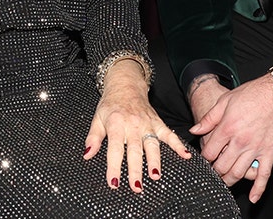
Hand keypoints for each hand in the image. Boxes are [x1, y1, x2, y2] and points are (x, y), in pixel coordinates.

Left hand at [84, 60, 190, 192]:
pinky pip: (169, 134)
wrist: (126, 85)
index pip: (114, 149)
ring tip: (155, 176)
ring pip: (152, 145)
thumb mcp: (97, 118)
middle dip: (135, 169)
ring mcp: (147, 124)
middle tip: (136, 186)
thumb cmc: (110, 105)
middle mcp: (132, 125)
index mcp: (116, 125)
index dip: (113, 167)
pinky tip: (186, 155)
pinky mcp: (158, 123)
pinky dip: (178, 144)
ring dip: (154, 161)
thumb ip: (93, 138)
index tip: (114, 183)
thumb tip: (87, 155)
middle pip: (134, 150)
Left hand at [189, 73, 272, 202]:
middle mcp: (240, 141)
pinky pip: (264, 174)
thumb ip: (208, 118)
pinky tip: (253, 197)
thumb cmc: (252, 94)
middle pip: (222, 166)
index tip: (204, 160)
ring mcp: (256, 148)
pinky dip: (258, 188)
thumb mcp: (224, 101)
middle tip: (213, 173)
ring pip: (239, 173)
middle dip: (215, 172)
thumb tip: (194, 130)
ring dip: (230, 180)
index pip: (210, 153)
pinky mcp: (270, 152)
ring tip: (225, 181)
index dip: (205, 159)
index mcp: (227, 128)